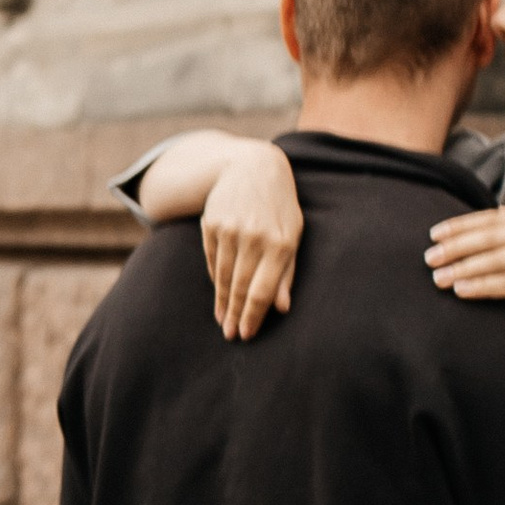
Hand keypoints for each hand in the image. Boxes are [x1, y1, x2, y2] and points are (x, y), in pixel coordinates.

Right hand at [200, 145, 302, 340]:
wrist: (252, 167)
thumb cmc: (279, 206)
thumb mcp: (293, 233)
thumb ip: (287, 271)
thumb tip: (282, 308)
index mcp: (281, 243)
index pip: (262, 290)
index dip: (253, 316)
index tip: (247, 334)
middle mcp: (254, 237)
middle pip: (241, 287)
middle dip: (236, 315)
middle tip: (231, 337)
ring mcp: (230, 229)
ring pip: (224, 277)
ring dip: (223, 303)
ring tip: (223, 321)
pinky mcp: (211, 224)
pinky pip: (213, 260)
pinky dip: (217, 279)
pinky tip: (219, 294)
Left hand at [425, 207, 504, 352]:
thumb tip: (488, 228)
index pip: (493, 218)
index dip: (461, 225)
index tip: (434, 233)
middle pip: (490, 236)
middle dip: (455, 246)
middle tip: (428, 257)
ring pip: (496, 258)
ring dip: (462, 268)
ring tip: (437, 278)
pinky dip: (482, 286)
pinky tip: (462, 291)